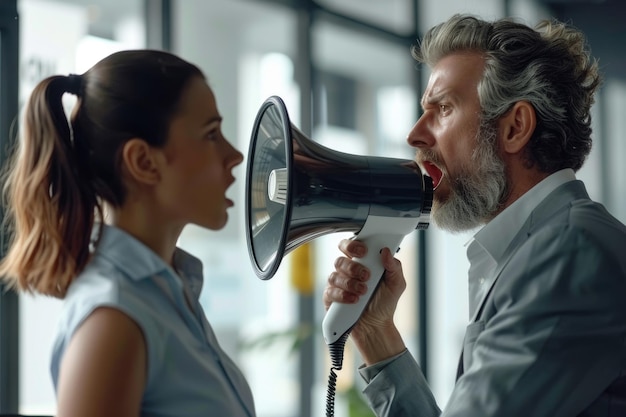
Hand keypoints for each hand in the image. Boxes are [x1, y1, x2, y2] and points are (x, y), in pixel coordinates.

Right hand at [323, 238, 407, 363]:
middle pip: (340, 260)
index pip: (350, 246)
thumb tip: (386, 252)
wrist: (376, 326)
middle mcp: (347, 271)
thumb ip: (394, 266)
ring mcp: (337, 284)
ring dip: (350, 284)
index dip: (353, 245)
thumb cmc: (385, 302)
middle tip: (366, 276)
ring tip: (363, 292)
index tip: (364, 251)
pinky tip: (354, 300)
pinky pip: (330, 292)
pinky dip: (343, 295)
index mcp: (361, 262)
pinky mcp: (330, 298)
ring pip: (334, 276)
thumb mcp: (396, 284)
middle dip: (353, 267)